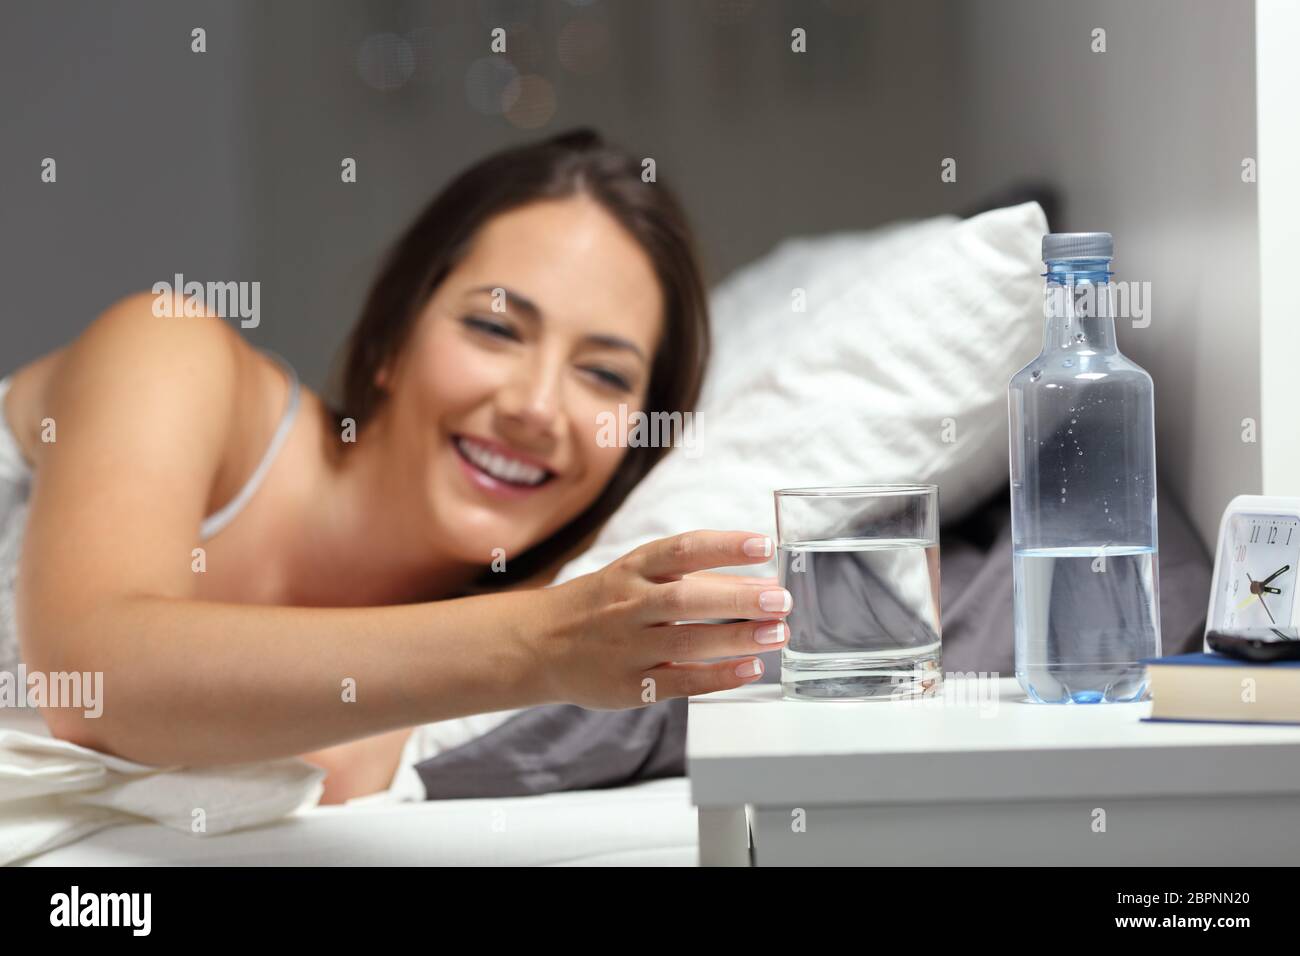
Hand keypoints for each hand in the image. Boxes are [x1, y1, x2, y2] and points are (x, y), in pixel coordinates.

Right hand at [535, 530, 791, 708]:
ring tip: (777, 634)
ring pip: (687, 642)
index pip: (682, 550)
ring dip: (737, 638)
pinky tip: (750, 668)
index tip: (763, 545)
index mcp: (632, 569)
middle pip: (686, 598)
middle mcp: (628, 605)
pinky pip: (680, 681)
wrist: (540, 644)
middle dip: (738, 599)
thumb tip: (758, 582)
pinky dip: (718, 676)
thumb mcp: (636, 577)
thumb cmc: (603, 605)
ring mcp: (627, 647)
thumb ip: (693, 578)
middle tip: (780, 599)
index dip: (724, 546)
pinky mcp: (630, 686)